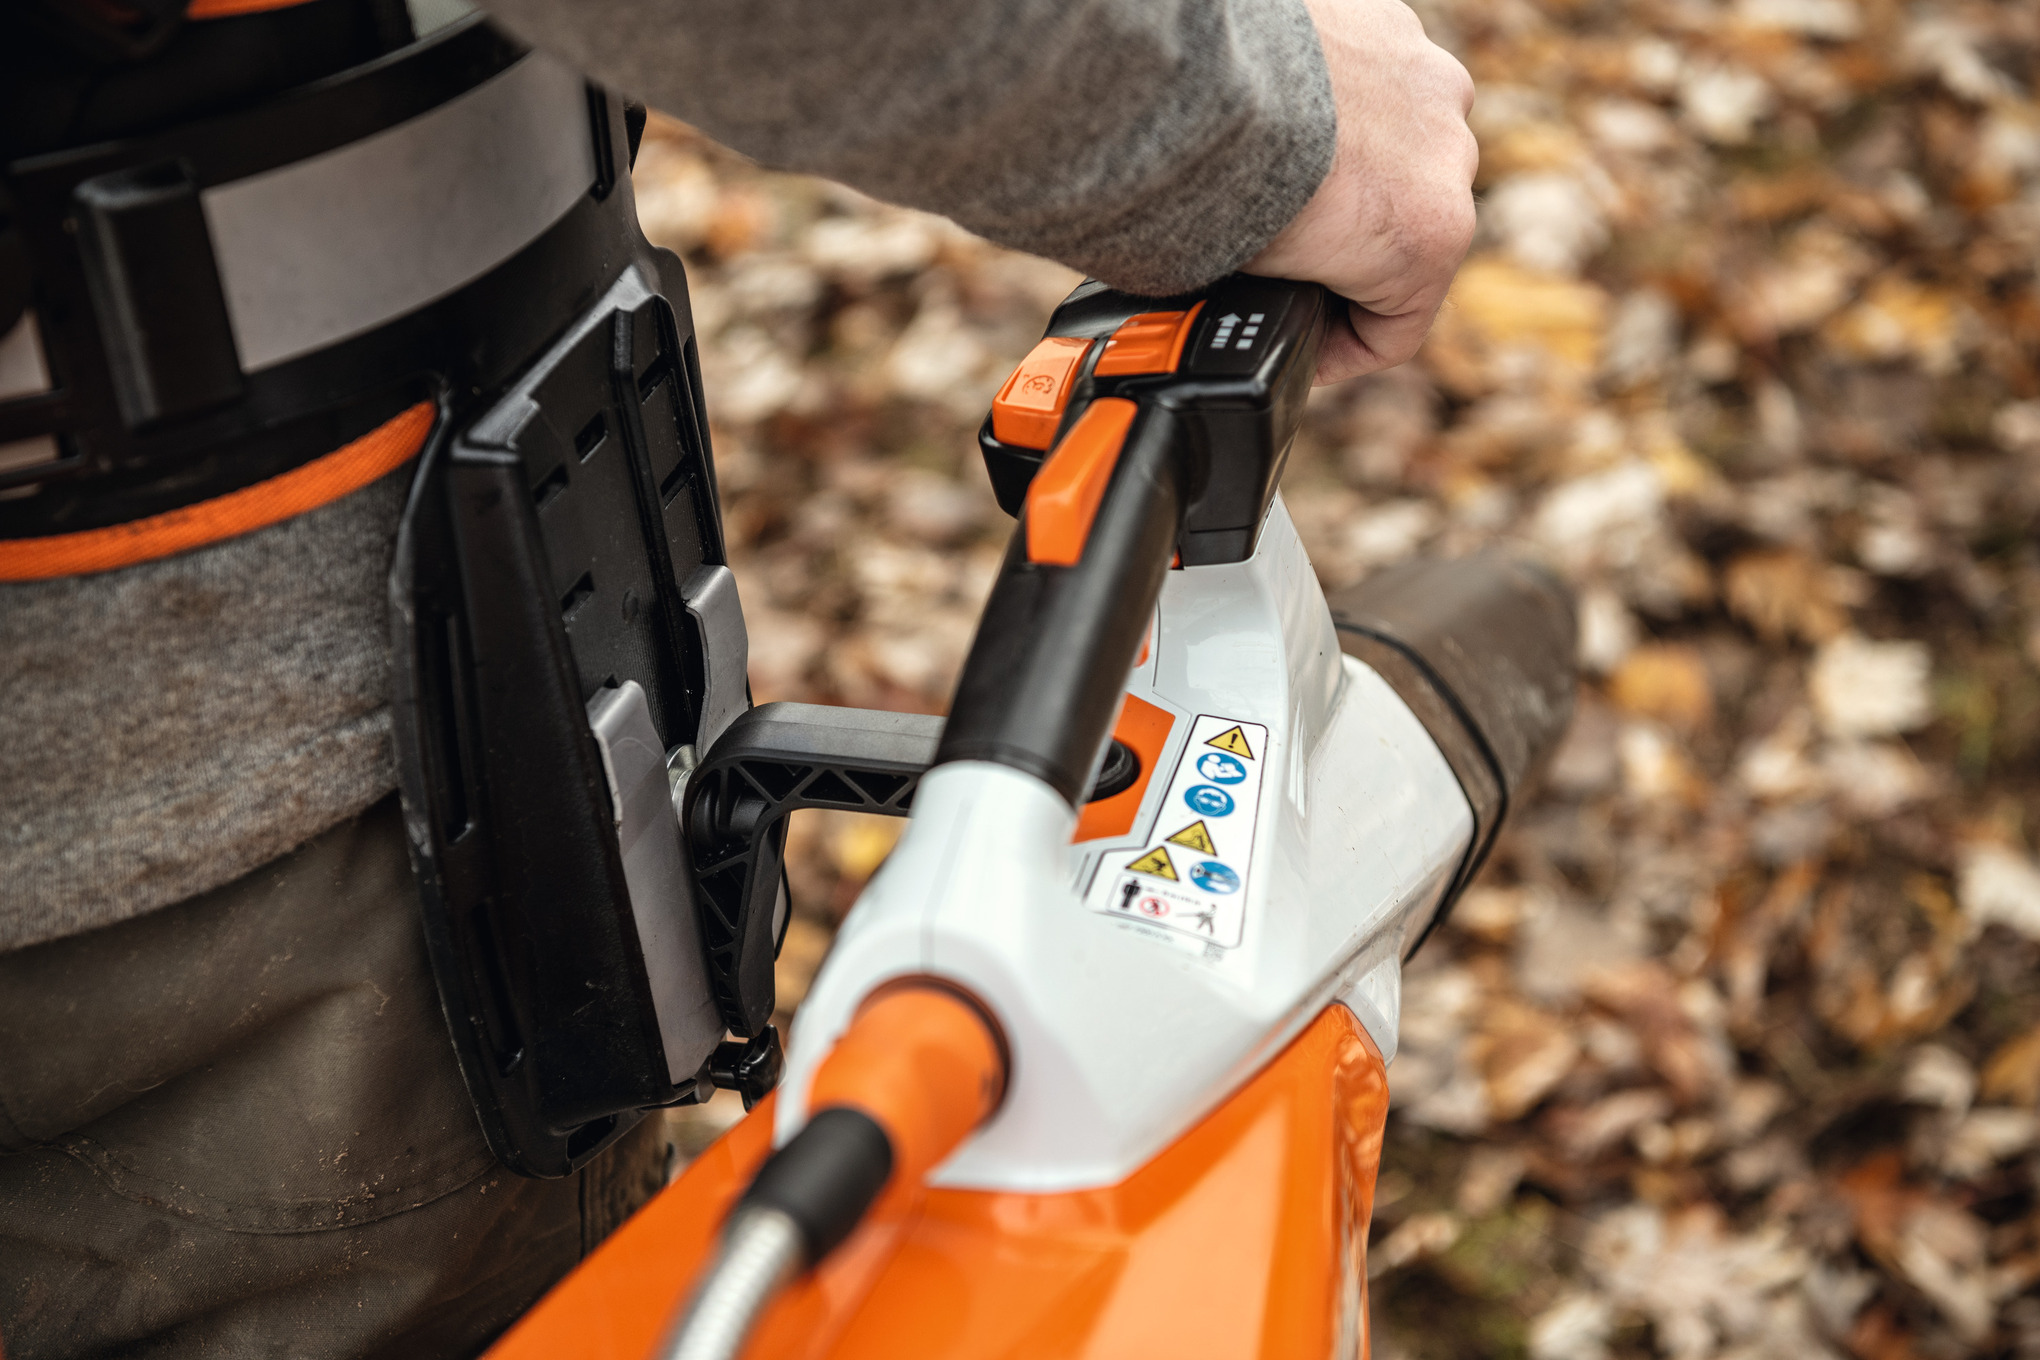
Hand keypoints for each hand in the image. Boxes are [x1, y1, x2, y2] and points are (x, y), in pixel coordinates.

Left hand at [1247, 0, 1477, 384]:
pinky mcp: (1390, 23)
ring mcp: (1426, 83)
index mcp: (1430, 239)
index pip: (1397, 325)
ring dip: (1347, 163)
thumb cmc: (1220, 187)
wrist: (1196, 79)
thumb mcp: (1247, 284)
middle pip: (1402, 226)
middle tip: (1276, 255)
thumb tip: (1240, 318)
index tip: (1298, 344)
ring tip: (1276, 172)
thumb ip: (1275, 302)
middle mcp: (1450, 158)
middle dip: (1344, 245)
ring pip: (1394, 145)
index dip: (1338, 349)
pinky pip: (1369, 78)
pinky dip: (1332, 97)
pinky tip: (1277, 111)